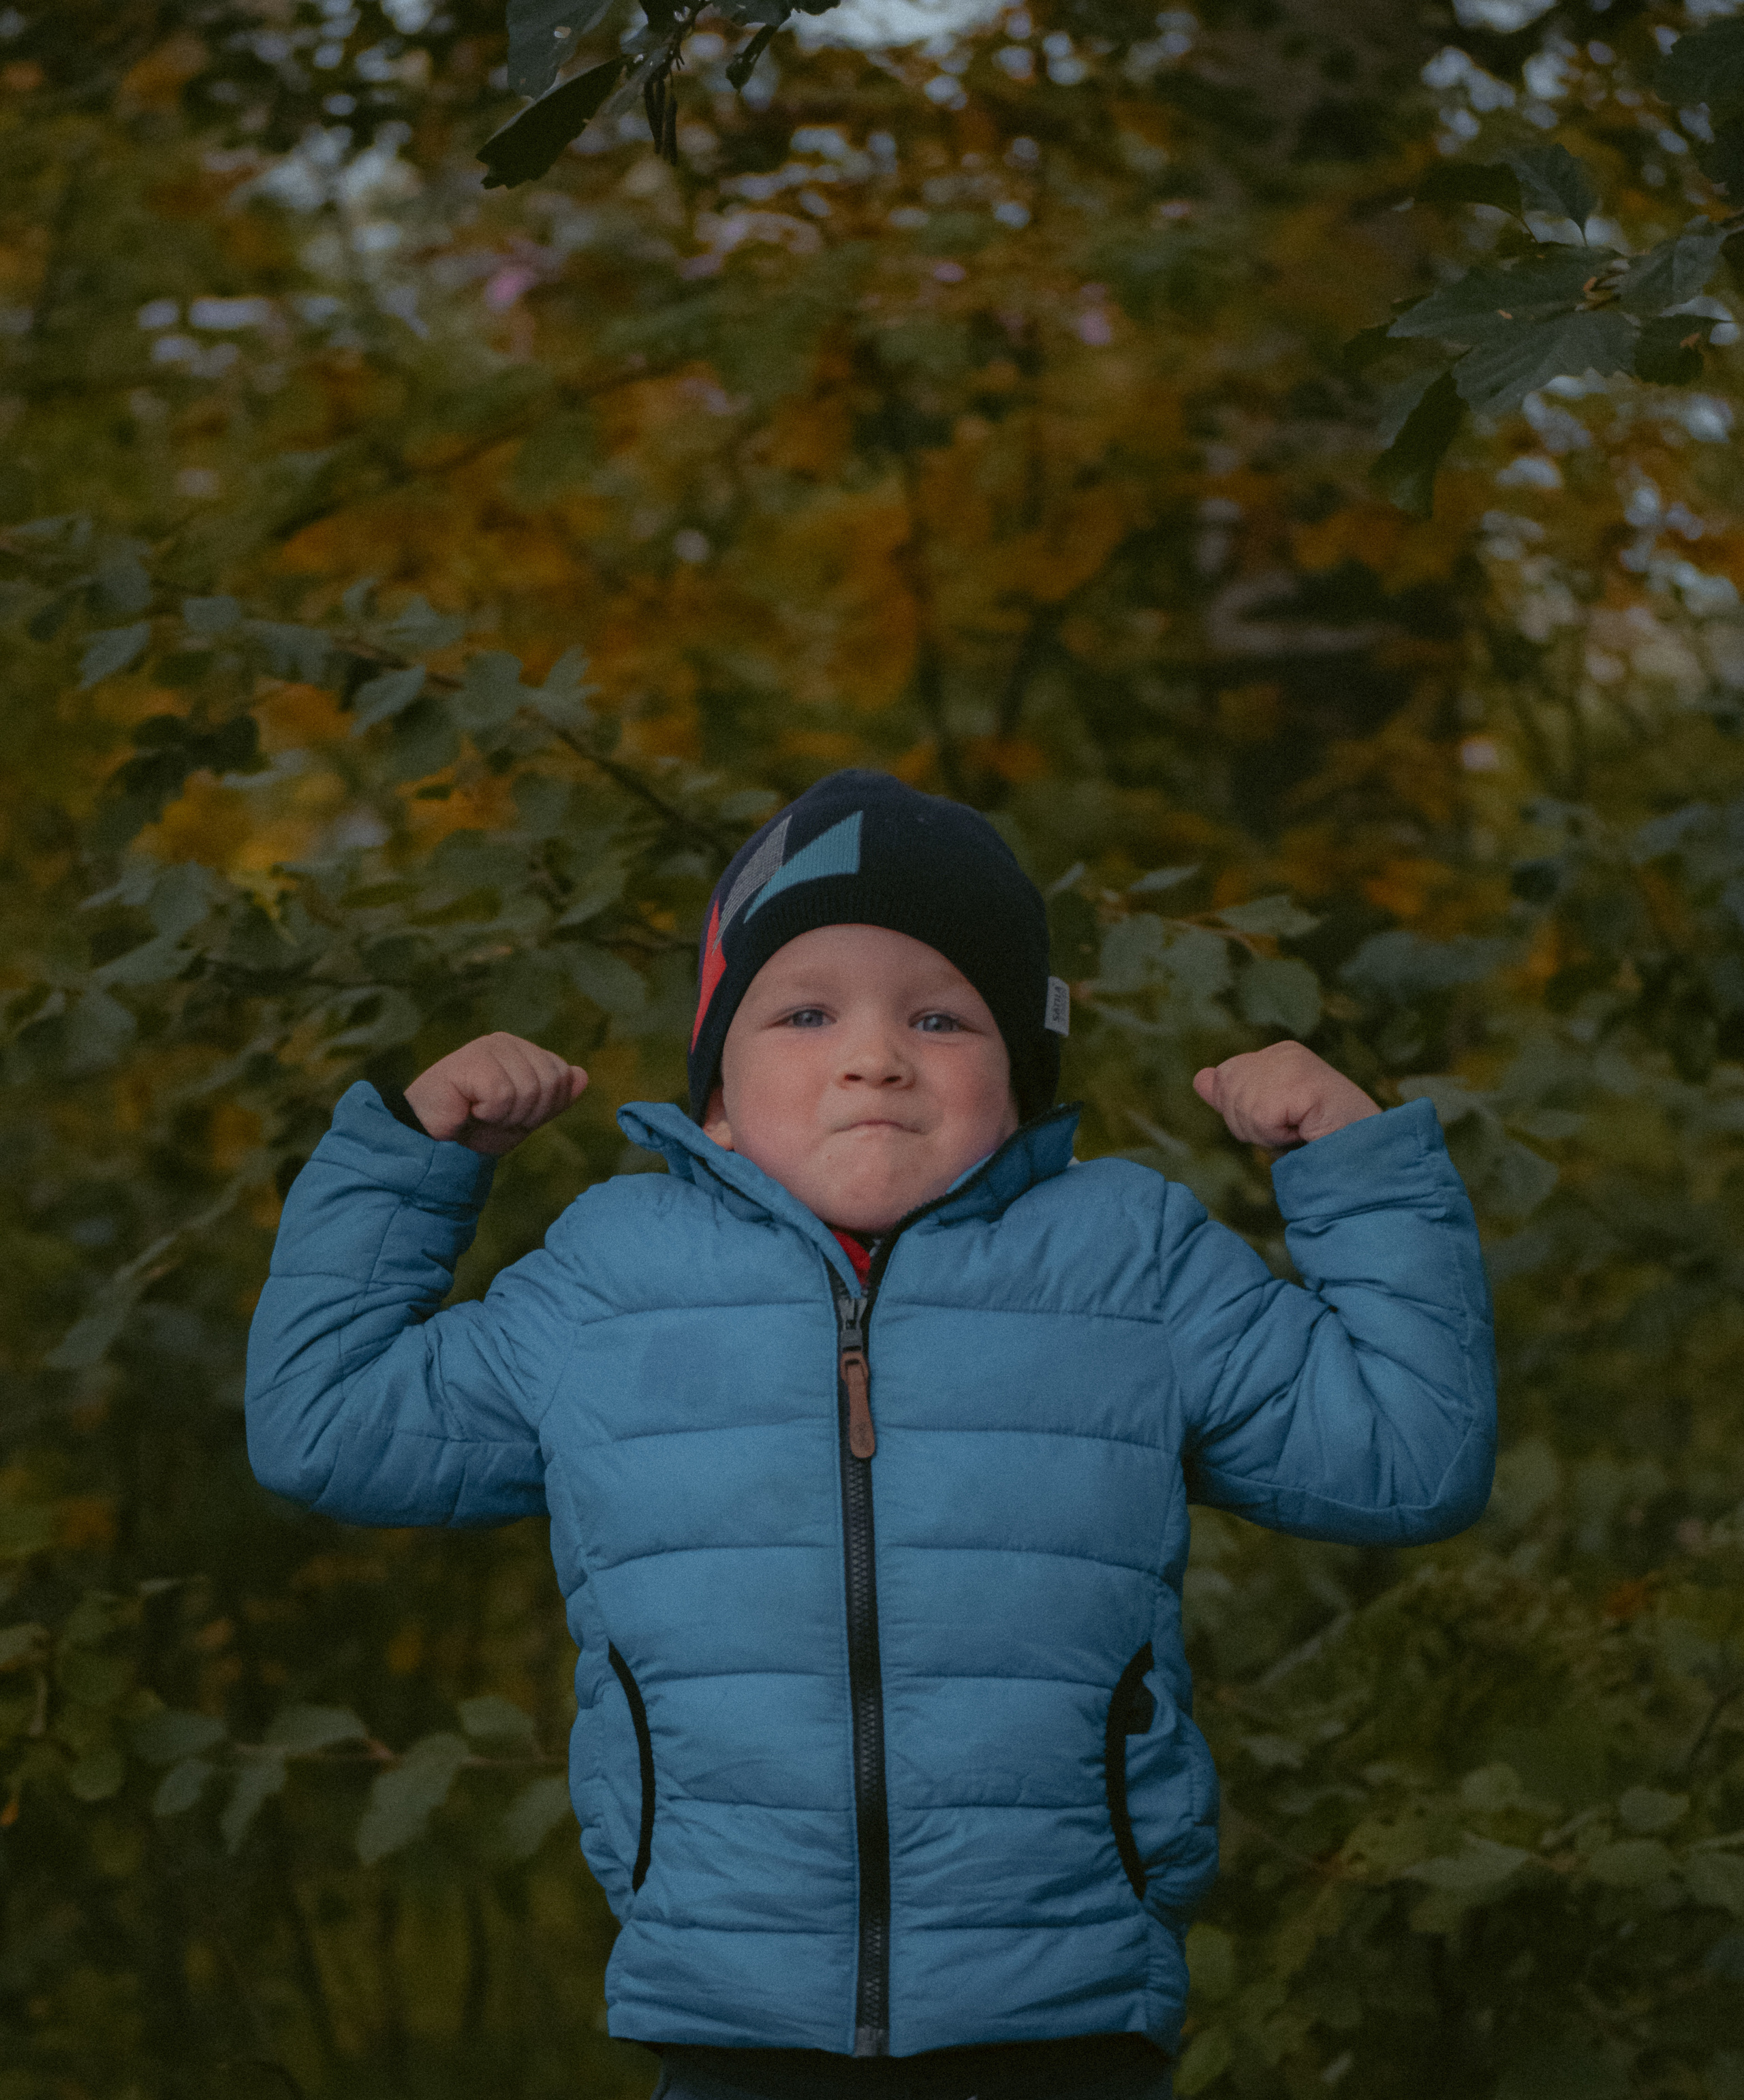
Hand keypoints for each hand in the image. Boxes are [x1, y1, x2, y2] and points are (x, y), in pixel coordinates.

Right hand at [403, 1033, 588, 1157]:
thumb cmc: (476, 1128)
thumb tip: (581, 1074)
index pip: (562, 1076)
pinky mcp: (472, 1060)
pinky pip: (503, 1095)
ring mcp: (488, 1047)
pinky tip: (468, 1108)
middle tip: (494, 1117)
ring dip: (506, 1116)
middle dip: (527, 1113)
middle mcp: (507, 1042)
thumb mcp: (524, 1117)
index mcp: (522, 1050)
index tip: (512, 1115)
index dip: (543, 1108)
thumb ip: (553, 1097)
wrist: (433, 1140)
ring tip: (480, 1113)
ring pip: (529, 1090)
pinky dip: (489, 1113)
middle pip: (550, 1083)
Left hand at [1192, 1042, 1379, 1153]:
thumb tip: (1200, 1078)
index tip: (1286, 1123)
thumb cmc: (1324, 1142)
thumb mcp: (1269, 1118)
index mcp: (1278, 1054)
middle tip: (1292, 1131)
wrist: (1368, 1156)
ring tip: (1300, 1132)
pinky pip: (1259, 1118)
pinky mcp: (1297, 1082)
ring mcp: (1291, 1064)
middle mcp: (1284, 1052)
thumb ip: (1234, 1096)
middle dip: (1252, 1126)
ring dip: (1267, 1134)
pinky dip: (1277, 1136)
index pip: (1227, 1080)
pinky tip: (1304, 1132)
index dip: (1248, 1116)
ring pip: (1241, 1108)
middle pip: (1228, 1092)